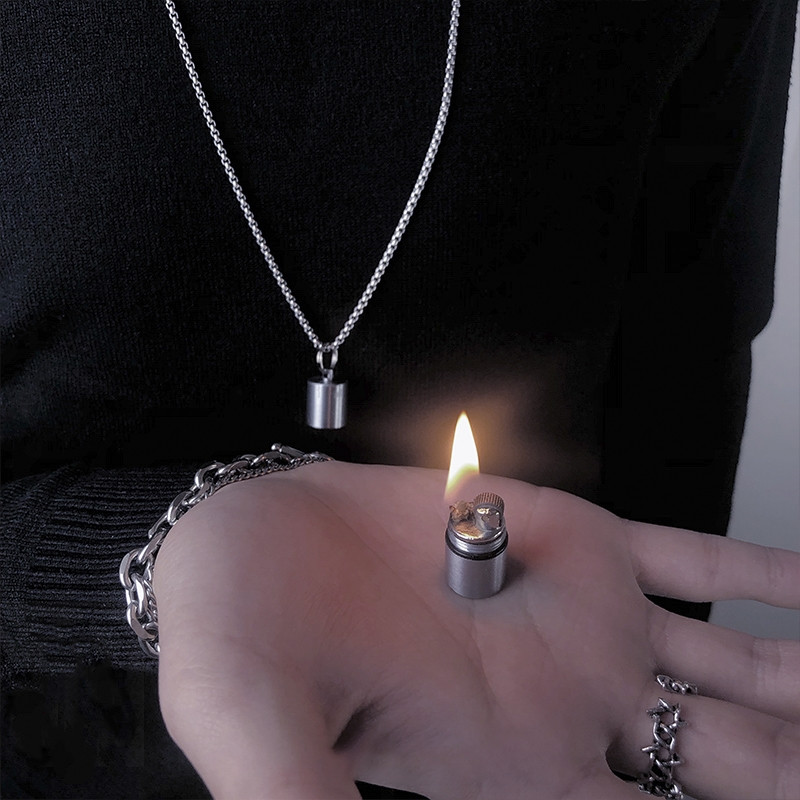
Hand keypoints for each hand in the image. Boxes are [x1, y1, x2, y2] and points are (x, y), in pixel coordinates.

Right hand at [153, 461, 799, 798]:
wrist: (246, 534)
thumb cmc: (234, 636)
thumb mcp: (255, 729)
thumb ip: (299, 799)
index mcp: (506, 770)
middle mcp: (558, 700)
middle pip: (720, 765)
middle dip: (793, 767)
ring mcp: (571, 613)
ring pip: (721, 664)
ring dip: (799, 682)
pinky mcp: (565, 534)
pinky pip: (685, 557)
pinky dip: (754, 571)